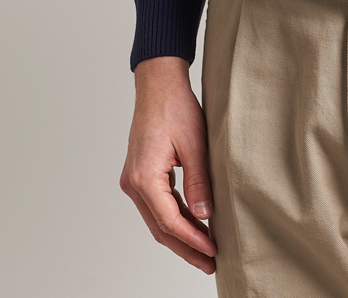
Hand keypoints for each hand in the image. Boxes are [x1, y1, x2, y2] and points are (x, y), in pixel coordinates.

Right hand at [120, 56, 217, 274]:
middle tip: (210, 262)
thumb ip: (199, 182)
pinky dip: (174, 218)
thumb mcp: (195, 144)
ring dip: (180, 235)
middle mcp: (133, 183)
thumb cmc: (175, 107)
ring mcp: (134, 179)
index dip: (193, 240)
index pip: (170, 221)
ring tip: (205, 250)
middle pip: (160, 227)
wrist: (158, 84)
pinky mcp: (140, 174)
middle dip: (186, 248)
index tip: (213, 251)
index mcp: (144, 178)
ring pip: (157, 219)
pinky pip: (157, 205)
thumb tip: (204, 216)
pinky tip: (193, 224)